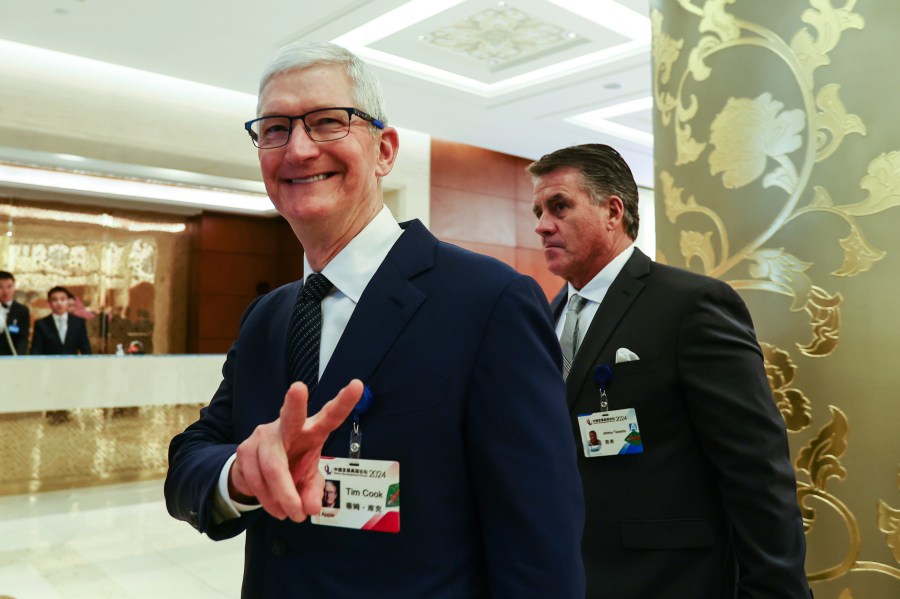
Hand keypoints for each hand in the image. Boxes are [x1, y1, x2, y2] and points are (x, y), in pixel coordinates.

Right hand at [228, 379, 362, 520]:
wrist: (256, 472)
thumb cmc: (292, 466)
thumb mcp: (308, 480)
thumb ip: (313, 492)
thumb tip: (310, 508)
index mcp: (312, 429)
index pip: (331, 415)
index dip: (344, 402)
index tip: (357, 385)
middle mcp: (287, 426)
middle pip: (291, 416)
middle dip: (295, 404)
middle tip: (299, 389)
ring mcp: (263, 435)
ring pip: (273, 467)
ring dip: (282, 497)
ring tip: (291, 514)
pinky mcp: (244, 449)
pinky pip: (256, 479)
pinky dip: (268, 500)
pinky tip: (275, 508)